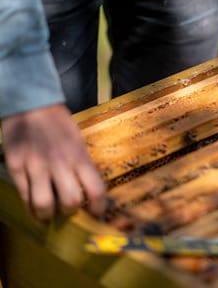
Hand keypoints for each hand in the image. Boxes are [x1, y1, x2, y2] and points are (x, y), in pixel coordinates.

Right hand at [1, 104, 105, 221]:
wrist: (31, 105)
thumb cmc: (59, 124)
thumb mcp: (78, 142)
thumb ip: (82, 165)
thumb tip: (88, 191)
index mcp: (80, 156)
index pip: (96, 190)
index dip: (99, 208)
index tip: (97, 213)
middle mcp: (60, 163)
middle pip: (71, 202)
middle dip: (71, 212)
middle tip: (69, 210)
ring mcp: (36, 166)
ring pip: (44, 204)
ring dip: (48, 215)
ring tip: (49, 215)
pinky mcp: (16, 168)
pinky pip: (24, 196)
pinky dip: (30, 208)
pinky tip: (34, 208)